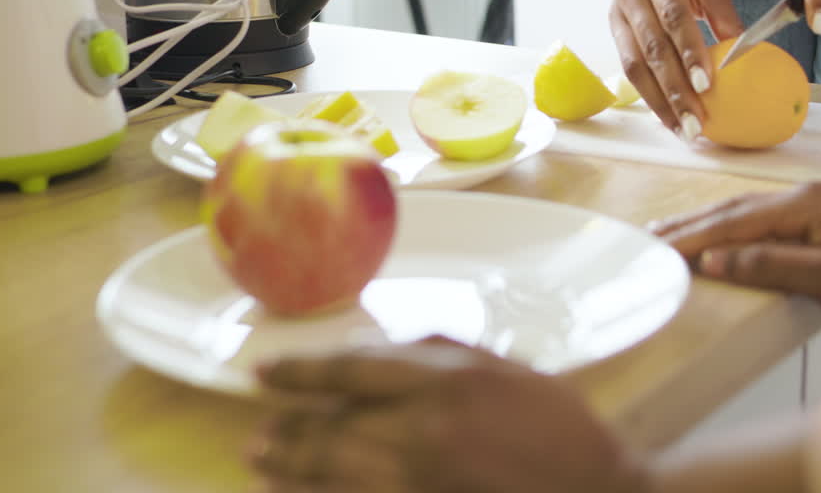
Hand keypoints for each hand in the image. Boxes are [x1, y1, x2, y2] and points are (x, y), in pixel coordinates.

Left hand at [250, 336, 648, 492]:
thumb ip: (445, 350)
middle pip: (334, 429)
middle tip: (258, 433)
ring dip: (293, 469)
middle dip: (289, 431)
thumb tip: (382, 342)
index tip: (266, 372)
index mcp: (449, 383)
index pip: (353, 372)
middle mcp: (426, 431)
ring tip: (263, 463)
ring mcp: (422, 482)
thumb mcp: (509, 368)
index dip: (302, 372)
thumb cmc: (562, 427)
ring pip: (335, 475)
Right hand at [608, 0, 743, 141]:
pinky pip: (628, 69)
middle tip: (695, 122)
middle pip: (653, 47)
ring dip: (660, 101)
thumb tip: (741, 52)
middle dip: (675, 89)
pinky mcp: (612, 32)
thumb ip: (722, 11)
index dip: (689, 52)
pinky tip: (666, 117)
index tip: (707, 85)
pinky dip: (649, 96)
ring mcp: (617, 14)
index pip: (674, 16)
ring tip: (682, 129)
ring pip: (635, 65)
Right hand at [654, 182, 820, 326]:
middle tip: (645, 237)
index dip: (690, 238)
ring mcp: (815, 204)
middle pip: (732, 210)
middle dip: (687, 225)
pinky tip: (719, 234)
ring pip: (745, 211)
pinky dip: (732, 227)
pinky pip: (763, 219)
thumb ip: (772, 266)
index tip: (654, 250)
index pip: (732, 222)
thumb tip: (719, 259)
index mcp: (806, 206)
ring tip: (669, 233)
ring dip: (706, 223)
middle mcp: (806, 196)